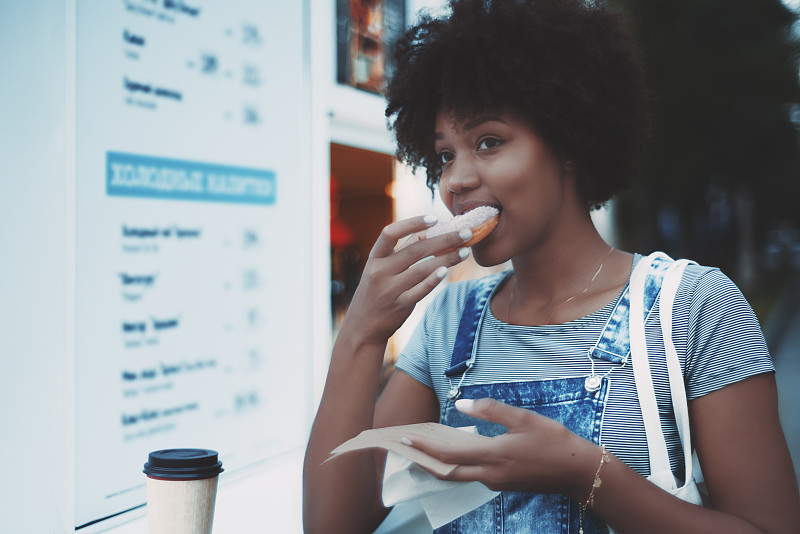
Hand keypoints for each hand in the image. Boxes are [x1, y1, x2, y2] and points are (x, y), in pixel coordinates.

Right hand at [341, 215, 472, 346]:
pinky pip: (420, 290)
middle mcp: (380, 271)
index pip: (390, 233)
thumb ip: (401, 250)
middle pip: (415, 250)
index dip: (412, 223)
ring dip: (446, 258)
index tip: (435, 218)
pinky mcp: (400, 305)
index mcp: (375, 258)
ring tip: (465, 251)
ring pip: (422, 269)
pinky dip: (433, 280)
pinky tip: (446, 270)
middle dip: (444, 239)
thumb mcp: (381, 268)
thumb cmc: (376, 292)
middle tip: (466, 233)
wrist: (362, 326)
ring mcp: (389, 289)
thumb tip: (427, 230)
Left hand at [404, 398, 598, 497]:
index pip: (448, 454)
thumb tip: (461, 405)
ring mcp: (496, 482)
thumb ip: (490, 410)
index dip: (424, 448)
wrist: (578, 472)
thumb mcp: (523, 418)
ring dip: (440, 463)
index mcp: (493, 456)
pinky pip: (473, 475)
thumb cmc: (553, 441)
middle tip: (405, 449)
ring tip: (425, 447)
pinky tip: (455, 451)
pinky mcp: (503, 484)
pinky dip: (458, 465)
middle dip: (424, 461)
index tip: (405, 440)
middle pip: (447, 472)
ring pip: (460, 475)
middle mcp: (490, 474)